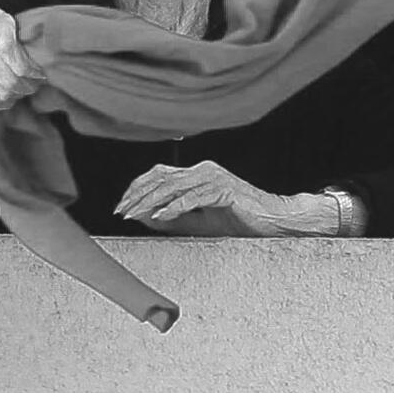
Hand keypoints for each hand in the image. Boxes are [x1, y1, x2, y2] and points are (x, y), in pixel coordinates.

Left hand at [114, 160, 308, 236]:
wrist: (272, 222)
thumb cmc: (238, 221)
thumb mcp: (198, 222)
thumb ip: (172, 218)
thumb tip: (143, 216)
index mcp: (197, 174)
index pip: (159, 174)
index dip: (137, 188)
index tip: (121, 206)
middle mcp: (204, 170)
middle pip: (162, 176)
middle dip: (138, 195)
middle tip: (121, 212)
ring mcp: (215, 177)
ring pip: (174, 185)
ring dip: (151, 201)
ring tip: (135, 214)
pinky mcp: (225, 189)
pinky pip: (194, 197)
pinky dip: (175, 206)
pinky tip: (161, 216)